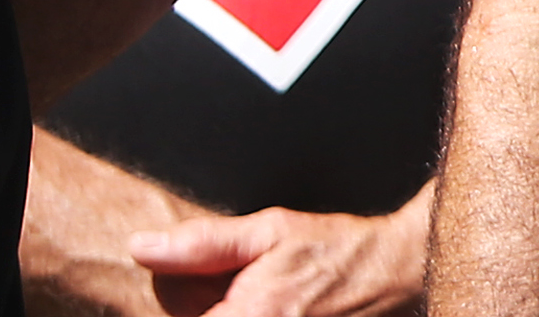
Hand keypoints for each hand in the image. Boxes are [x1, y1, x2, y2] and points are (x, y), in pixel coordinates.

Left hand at [126, 199, 433, 316]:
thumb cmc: (339, 251)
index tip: (222, 268)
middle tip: (250, 278)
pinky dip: (247, 313)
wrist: (396, 274)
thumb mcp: (271, 230)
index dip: (186, 282)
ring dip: (227, 308)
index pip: (171, 303)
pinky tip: (275, 305)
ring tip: (267, 293)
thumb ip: (203, 244)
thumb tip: (142, 248)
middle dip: (208, 300)